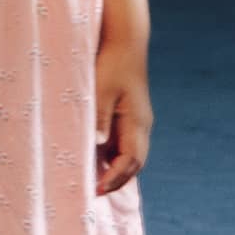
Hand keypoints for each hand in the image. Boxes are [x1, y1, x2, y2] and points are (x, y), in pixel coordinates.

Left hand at [92, 32, 151, 194]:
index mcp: (137, 121)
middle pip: (134, 163)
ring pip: (130, 155)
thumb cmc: (111, 64)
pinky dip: (112, 157)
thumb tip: (96, 146)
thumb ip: (99, 119)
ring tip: (93, 182)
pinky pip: (123, 144)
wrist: (124, 41)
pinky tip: (95, 161)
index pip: (131, 160)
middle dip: (116, 180)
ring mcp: (137, 120)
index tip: (97, 189)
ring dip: (115, 170)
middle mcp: (141, 124)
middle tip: (93, 192)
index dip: (115, 178)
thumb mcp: (100, 91)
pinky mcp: (129, 115)